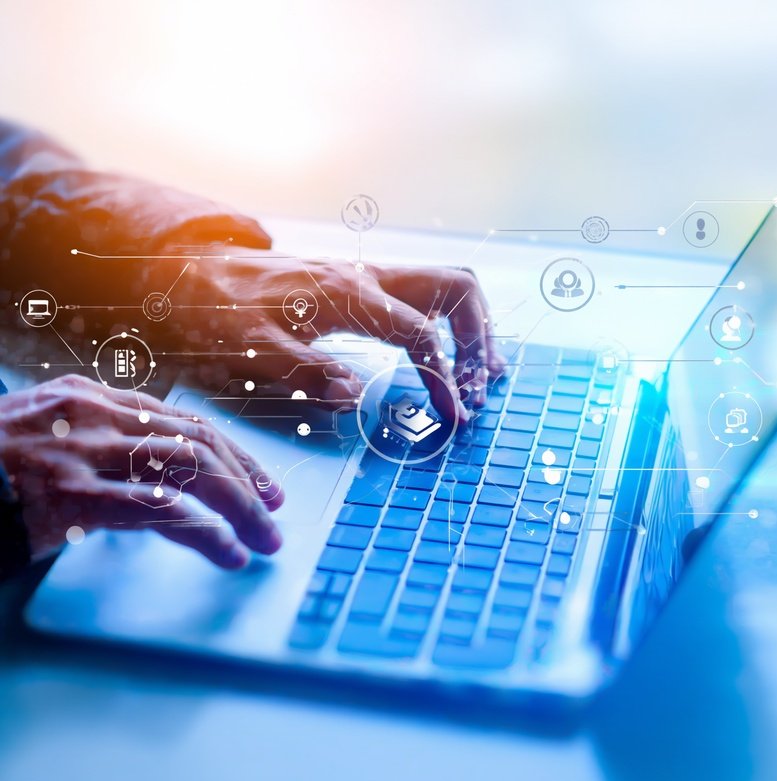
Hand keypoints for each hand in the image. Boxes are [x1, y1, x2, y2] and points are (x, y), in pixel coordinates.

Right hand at [0, 375, 282, 566]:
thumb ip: (101, 444)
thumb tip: (160, 477)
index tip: (260, 480)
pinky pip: (159, 511)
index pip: (185, 421)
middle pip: (197, 441)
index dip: (232, 452)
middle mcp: (94, 416)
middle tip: (275, 510)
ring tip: (265, 538)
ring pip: (190, 470)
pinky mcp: (70, 497)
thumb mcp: (49, 436)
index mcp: (92, 398)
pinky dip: (205, 533)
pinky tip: (229, 552)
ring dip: (239, 506)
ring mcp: (82, 453)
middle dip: (246, 478)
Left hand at [169, 248, 506, 422]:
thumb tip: (353, 396)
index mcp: (348, 294)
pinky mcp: (364, 286)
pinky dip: (449, 325)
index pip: (419, 333)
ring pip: (448, 286)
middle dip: (478, 338)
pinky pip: (425, 296)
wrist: (198, 269)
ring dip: (472, 328)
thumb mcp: (250, 345)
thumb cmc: (220, 308)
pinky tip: (447, 356)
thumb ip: (303, 370)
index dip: (442, 377)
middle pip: (456, 288)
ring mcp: (370, 277)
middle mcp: (369, 278)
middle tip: (479, 388)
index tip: (452, 416)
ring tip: (479, 375)